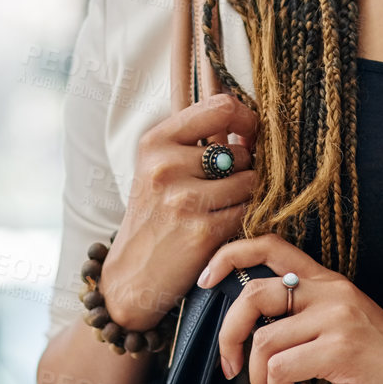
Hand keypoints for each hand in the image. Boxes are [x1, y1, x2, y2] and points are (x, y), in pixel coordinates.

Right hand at [97, 94, 259, 329]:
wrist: (132, 276)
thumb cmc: (153, 217)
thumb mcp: (159, 167)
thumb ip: (198, 140)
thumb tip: (250, 122)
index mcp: (156, 141)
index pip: (222, 107)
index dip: (247, 119)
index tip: (251, 135)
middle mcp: (166, 165)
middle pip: (241, 150)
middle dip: (245, 168)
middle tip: (226, 185)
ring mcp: (183, 199)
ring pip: (250, 180)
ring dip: (248, 195)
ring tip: (223, 206)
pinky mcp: (202, 231)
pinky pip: (248, 210)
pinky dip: (245, 217)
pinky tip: (225, 224)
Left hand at [198, 233, 382, 383]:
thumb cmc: (381, 367)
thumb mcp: (339, 328)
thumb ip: (303, 320)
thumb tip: (251, 334)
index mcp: (328, 281)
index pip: (269, 244)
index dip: (229, 254)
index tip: (205, 279)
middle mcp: (331, 290)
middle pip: (252, 294)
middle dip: (229, 335)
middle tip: (231, 366)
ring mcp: (337, 317)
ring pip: (264, 341)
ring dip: (260, 380)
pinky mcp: (341, 349)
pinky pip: (281, 368)